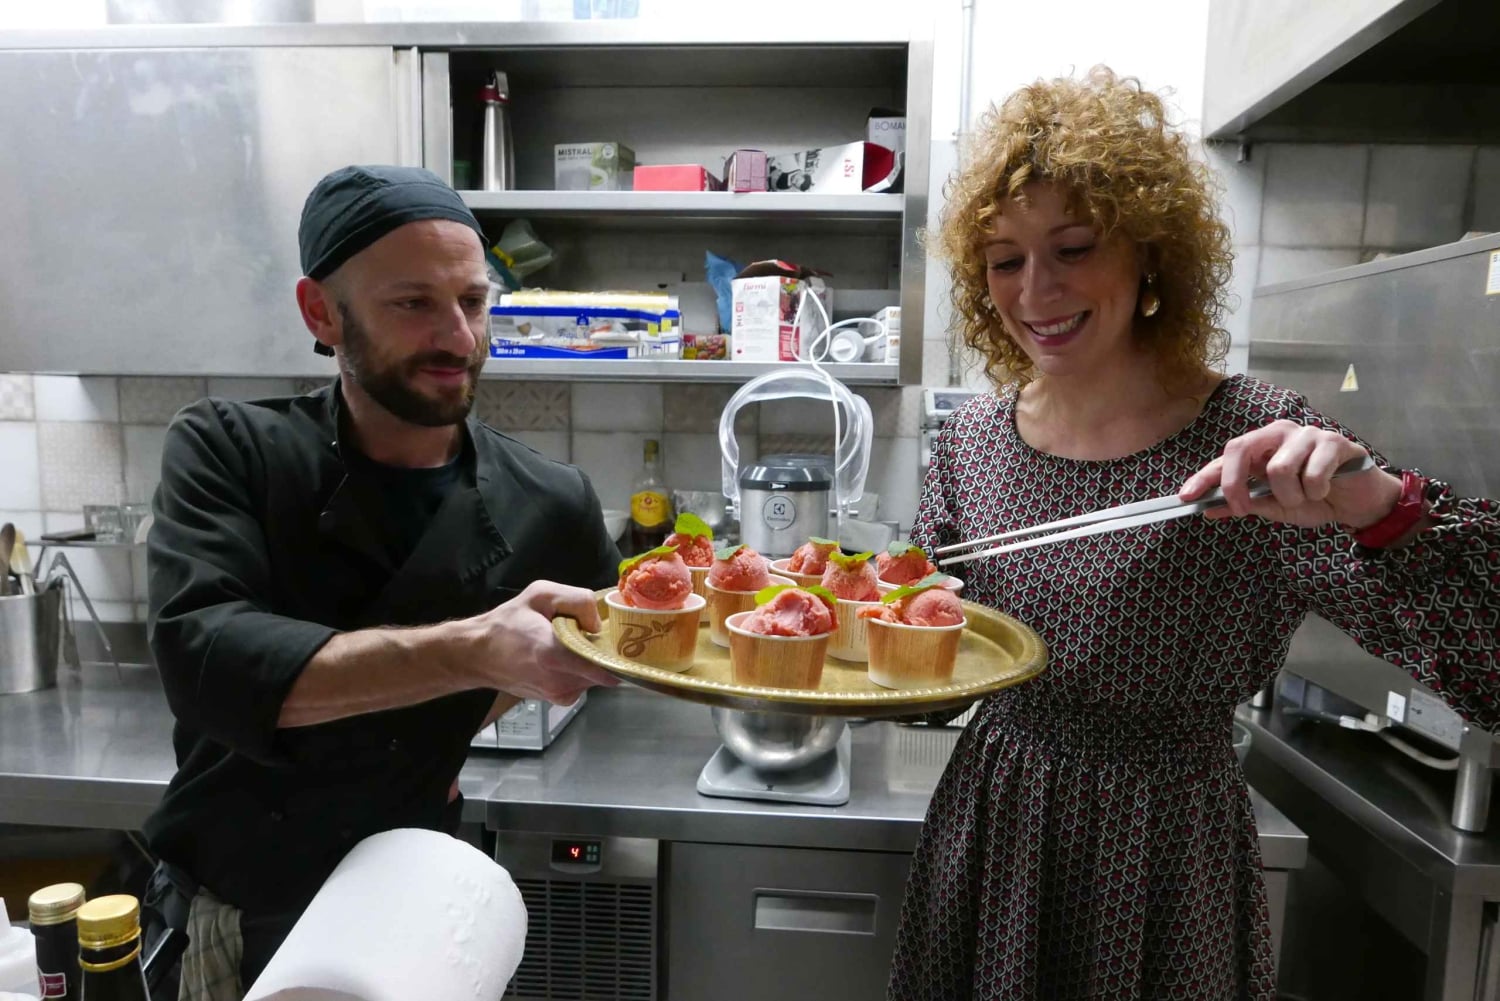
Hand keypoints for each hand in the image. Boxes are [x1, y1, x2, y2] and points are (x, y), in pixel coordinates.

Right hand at [463, 581, 617, 704]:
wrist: (478, 654)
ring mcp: (560, 694)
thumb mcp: (541, 594)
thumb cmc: (507, 623)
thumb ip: (577, 599)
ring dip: (592, 660)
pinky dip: (583, 669)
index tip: (621, 639)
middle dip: (605, 650)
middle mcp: (559, 681)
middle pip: (606, 668)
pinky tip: (564, 657)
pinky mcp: (560, 700)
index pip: (604, 666)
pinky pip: (586, 682)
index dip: (619, 653)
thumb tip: (599, 622)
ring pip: (597, 676)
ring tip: (571, 644)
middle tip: (591, 633)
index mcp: (553, 654)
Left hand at [1178, 419, 1401, 528]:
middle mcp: (1279, 433)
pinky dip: (1315, 492)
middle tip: (1245, 509)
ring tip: (1304, 497)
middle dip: (1236, 485)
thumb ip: (1245, 504)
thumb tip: (1208, 508)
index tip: (1186, 496)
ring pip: (1278, 469)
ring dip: (1290, 496)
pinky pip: (1311, 475)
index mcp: (1262, 446)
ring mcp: (1306, 434)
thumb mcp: (1274, 507)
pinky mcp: (1334, 442)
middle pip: (1241, 449)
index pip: (1225, 457)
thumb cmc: (1315, 498)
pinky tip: (1325, 490)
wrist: (1359, 502)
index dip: (1204, 476)